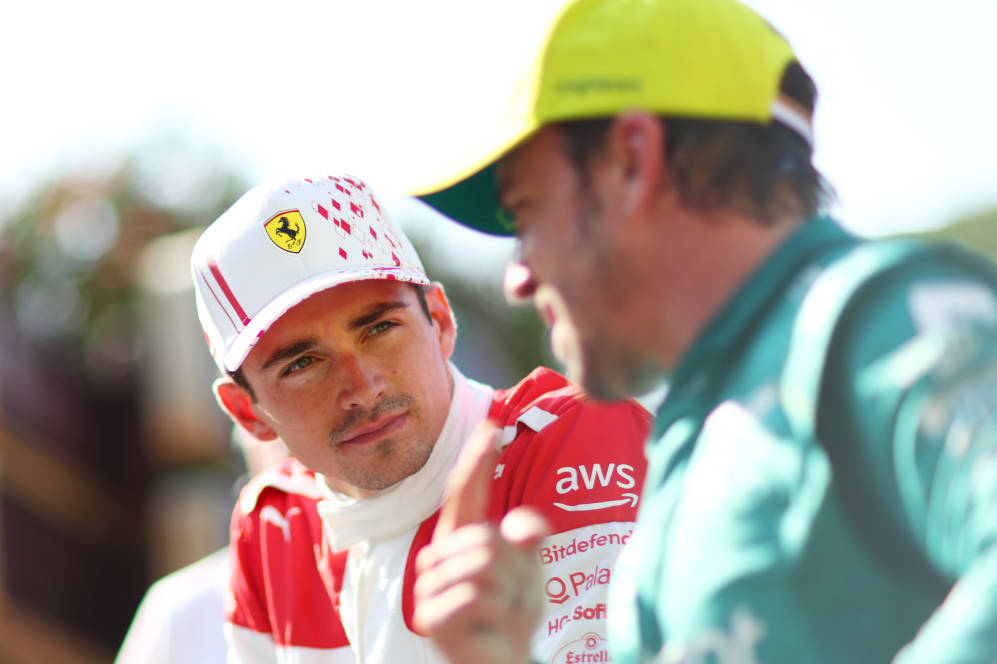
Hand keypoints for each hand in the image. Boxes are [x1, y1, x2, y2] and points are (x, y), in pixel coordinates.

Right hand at [414, 423, 549, 663]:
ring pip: (485, 564)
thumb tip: (532, 526)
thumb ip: (526, 540)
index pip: (465, 494)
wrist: (505, 662)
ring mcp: (429, 588)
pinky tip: (491, 627)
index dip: (477, 461)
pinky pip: (478, 595)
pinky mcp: (431, 618)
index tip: (490, 427)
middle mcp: (438, 559)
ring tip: (504, 612)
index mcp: (459, 540)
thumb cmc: (511, 613)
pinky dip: (499, 612)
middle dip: (516, 569)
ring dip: (511, 591)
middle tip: (514, 597)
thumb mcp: (527, 570)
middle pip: (488, 538)